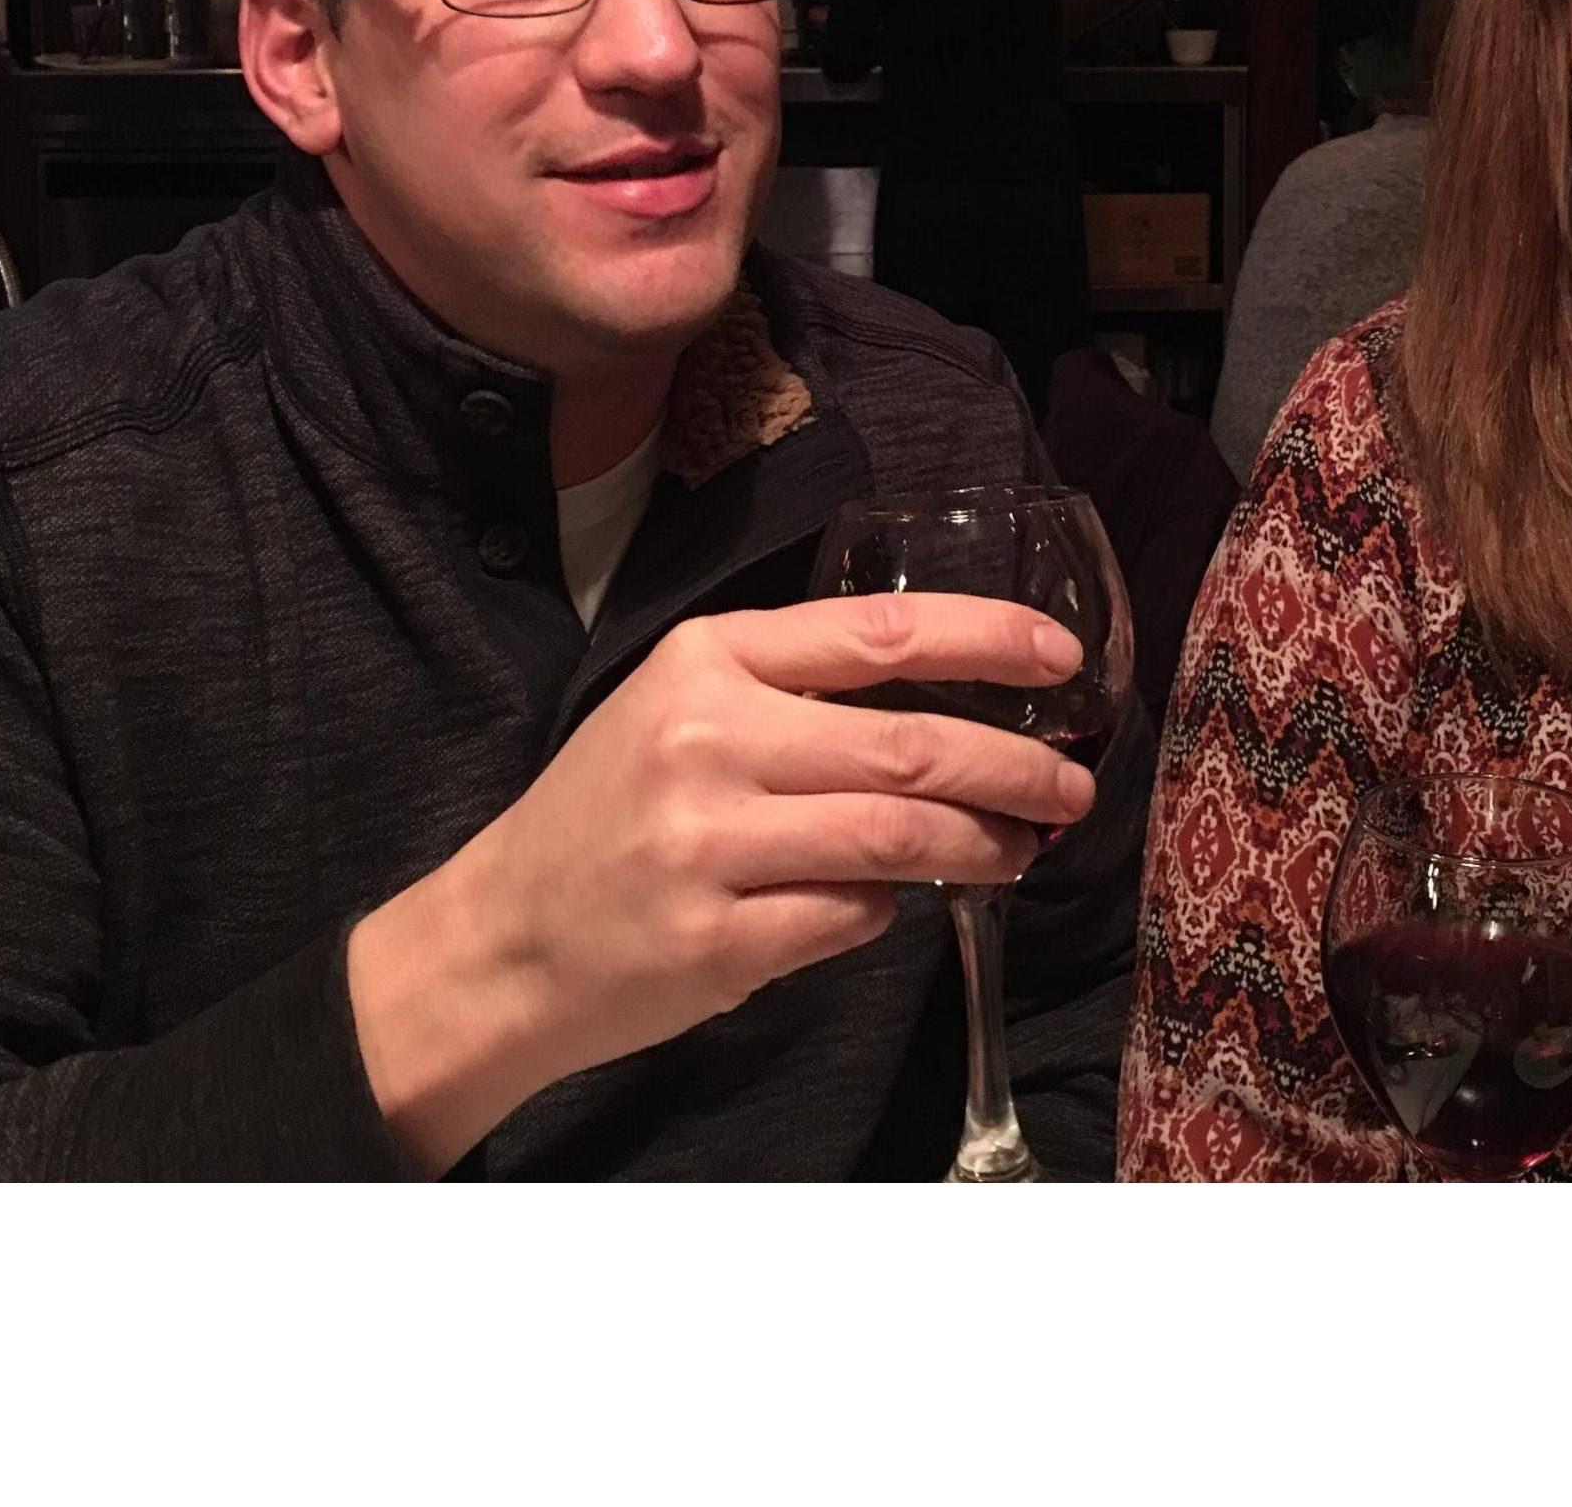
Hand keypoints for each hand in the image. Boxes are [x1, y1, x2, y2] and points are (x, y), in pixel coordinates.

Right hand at [347, 591, 1096, 1172]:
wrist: (498, 939)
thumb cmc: (609, 813)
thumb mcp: (682, 710)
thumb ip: (799, 693)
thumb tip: (960, 703)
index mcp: (708, 658)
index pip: (882, 631)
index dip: (989, 639)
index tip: (1061, 657)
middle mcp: (709, 737)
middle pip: (914, 741)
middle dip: (1018, 764)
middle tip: (1073, 784)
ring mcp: (709, 842)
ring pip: (900, 835)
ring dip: (983, 845)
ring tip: (1024, 846)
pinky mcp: (716, 939)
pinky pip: (852, 918)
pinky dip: (891, 911)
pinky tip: (897, 904)